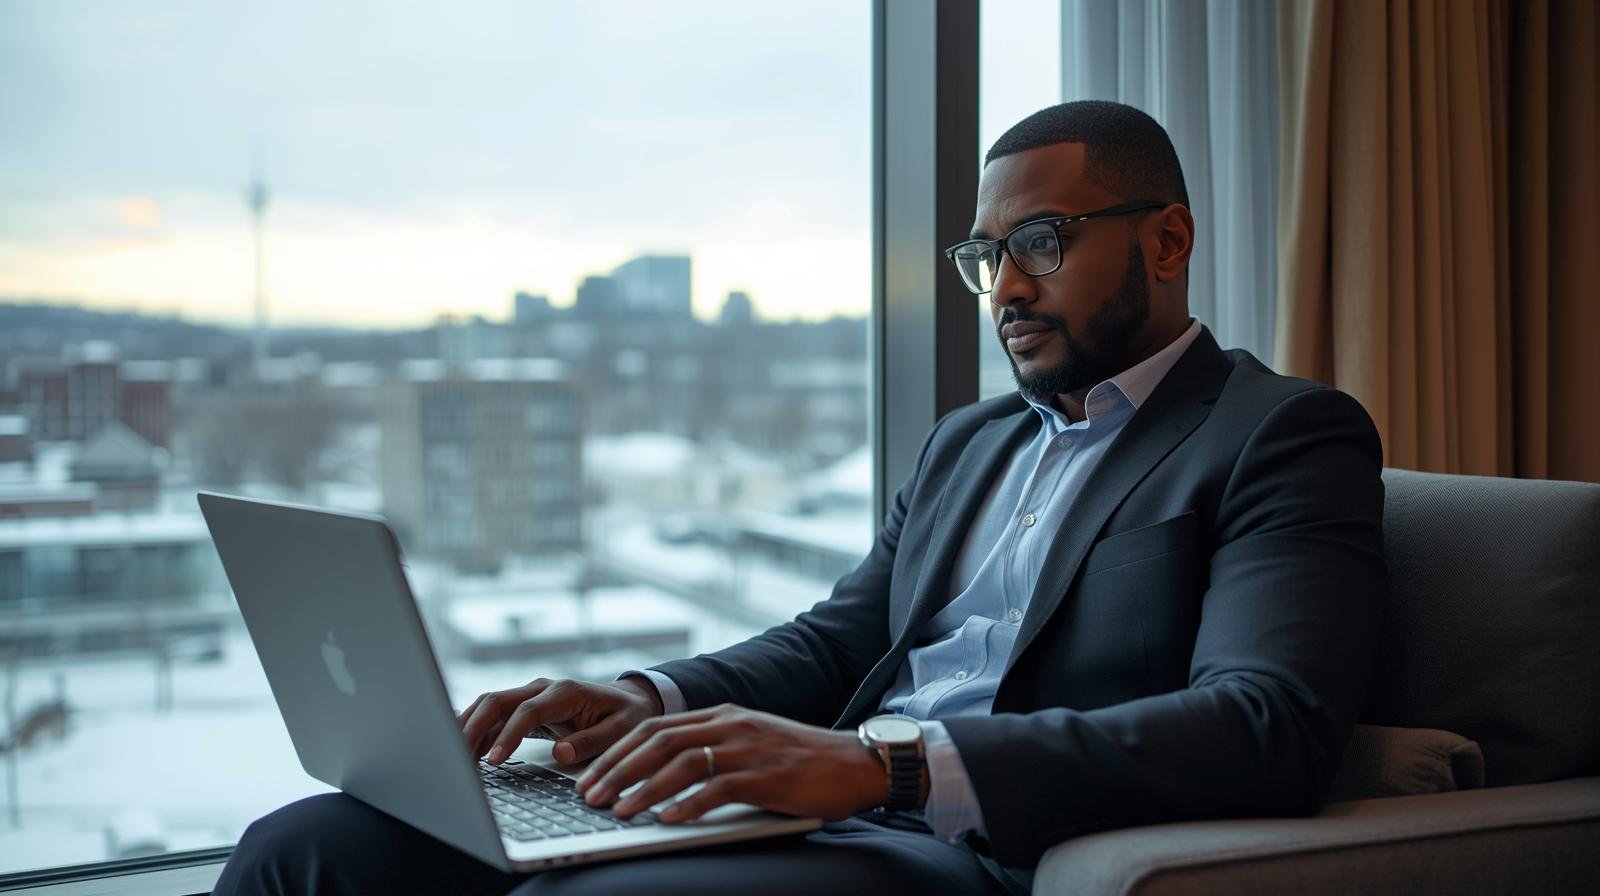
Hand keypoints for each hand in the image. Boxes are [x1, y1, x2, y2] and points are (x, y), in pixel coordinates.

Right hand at [457, 677, 663, 764]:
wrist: (629, 699)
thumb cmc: (626, 715)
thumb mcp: (620, 730)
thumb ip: (591, 741)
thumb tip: (560, 753)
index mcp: (565, 692)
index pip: (527, 711)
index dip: (508, 736)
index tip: (495, 761)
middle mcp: (542, 688)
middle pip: (496, 701)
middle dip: (474, 728)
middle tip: (459, 760)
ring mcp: (531, 694)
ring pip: (489, 704)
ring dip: (469, 727)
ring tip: (456, 758)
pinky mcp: (525, 705)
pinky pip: (494, 714)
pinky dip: (477, 729)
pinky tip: (465, 749)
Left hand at [574, 704, 888, 823]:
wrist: (856, 762)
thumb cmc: (801, 760)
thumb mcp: (750, 745)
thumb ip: (712, 752)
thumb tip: (663, 779)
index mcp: (722, 715)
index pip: (654, 726)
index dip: (617, 750)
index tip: (589, 774)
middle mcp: (730, 725)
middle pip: (658, 742)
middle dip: (618, 769)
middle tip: (590, 796)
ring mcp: (748, 748)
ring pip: (682, 763)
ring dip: (644, 788)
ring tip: (619, 812)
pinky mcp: (767, 775)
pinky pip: (719, 788)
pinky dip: (689, 804)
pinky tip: (668, 820)